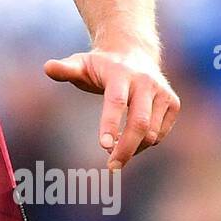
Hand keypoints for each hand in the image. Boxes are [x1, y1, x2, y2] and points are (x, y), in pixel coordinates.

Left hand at [44, 48, 179, 169]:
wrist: (133, 53)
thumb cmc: (101, 65)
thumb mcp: (80, 63)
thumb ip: (64, 69)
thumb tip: (46, 68)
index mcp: (121, 73)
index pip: (116, 102)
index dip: (110, 125)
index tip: (103, 146)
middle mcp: (146, 82)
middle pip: (139, 123)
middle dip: (125, 149)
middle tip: (111, 167)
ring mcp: (163, 92)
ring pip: (151, 133)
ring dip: (134, 149)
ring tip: (116, 152)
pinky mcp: (173, 103)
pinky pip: (160, 134)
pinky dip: (145, 144)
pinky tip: (131, 141)